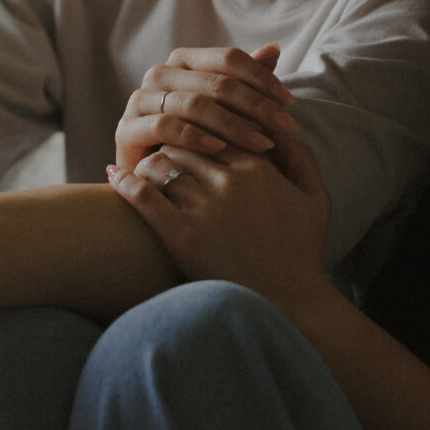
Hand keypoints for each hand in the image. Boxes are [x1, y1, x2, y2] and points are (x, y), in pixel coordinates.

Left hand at [107, 136, 330, 313]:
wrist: (290, 302)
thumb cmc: (302, 251)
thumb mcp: (316, 198)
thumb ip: (302, 158)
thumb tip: (279, 129)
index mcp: (258, 166)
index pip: (216, 127)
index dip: (200, 127)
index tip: (189, 132)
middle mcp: (229, 181)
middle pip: (185, 141)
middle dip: (172, 141)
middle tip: (159, 146)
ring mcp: (204, 208)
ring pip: (162, 164)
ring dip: (149, 161)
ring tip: (141, 166)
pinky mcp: (181, 236)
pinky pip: (144, 197)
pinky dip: (125, 182)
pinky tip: (113, 176)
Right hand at [113, 44, 296, 174]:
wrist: (160, 186)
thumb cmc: (200, 146)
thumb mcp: (229, 113)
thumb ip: (248, 82)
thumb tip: (274, 49)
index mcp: (185, 61)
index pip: (228, 58)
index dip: (262, 78)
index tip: (290, 103)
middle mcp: (160, 74)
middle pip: (215, 81)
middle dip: (255, 105)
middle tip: (285, 127)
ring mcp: (139, 100)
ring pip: (193, 103)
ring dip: (232, 125)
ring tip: (262, 144)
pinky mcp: (125, 130)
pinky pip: (164, 127)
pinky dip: (194, 137)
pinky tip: (220, 151)